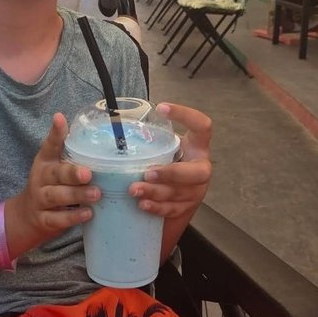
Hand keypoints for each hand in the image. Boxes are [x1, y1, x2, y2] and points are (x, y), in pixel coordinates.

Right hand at [8, 113, 98, 240]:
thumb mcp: (56, 165)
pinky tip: (87, 214)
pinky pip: (56, 219)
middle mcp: (41, 178)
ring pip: (56, 196)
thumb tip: (96, 131)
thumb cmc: (51, 184)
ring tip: (96, 194)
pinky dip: (72, 217)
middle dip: (72, 173)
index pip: (49, 145)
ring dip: (76, 195)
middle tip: (89, 173)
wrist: (27, 215)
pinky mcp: (43, 219)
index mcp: (45, 161)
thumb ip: (71, 151)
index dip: (55, 132)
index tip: (59, 118)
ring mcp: (40, 200)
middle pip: (55, 174)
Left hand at [128, 103, 211, 220]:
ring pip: (179, 193)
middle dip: (171, 173)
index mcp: (197, 147)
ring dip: (156, 192)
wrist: (177, 195)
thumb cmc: (166, 164)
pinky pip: (173, 208)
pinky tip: (143, 204)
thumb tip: (115, 124)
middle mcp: (201, 168)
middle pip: (197, 172)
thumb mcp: (164, 149)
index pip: (202, 126)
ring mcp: (197, 190)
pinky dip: (157, 207)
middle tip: (147, 172)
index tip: (162, 108)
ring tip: (134, 190)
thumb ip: (152, 142)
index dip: (186, 115)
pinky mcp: (188, 207)